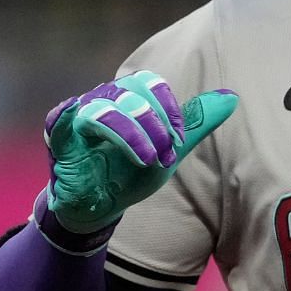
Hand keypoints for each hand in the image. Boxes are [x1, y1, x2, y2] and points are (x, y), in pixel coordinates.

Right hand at [44, 71, 238, 233]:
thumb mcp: (171, 148)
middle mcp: (101, 102)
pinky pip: (59, 122)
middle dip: (154, 125)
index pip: (148, 83)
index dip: (167, 107)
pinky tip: (72, 111)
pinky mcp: (61, 143)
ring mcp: (78, 120)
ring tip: (147, 159)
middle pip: (129, 94)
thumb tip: (231, 97)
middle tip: (166, 154)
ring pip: (103, 110)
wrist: (102, 206)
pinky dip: (66, 116)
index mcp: (127, 100)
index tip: (179, 137)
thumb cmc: (132, 171)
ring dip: (130, 134)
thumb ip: (197, 123)